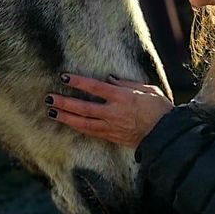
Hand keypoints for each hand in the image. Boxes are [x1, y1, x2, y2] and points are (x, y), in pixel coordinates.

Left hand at [45, 74, 173, 147]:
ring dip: (66, 117)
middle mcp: (114, 112)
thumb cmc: (160, 109)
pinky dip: (78, 127)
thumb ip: (126, 84)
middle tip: (49, 97)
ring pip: (83, 122)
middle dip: (64, 102)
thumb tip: (109, 79)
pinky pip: (91, 132)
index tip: (64, 77)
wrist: (166, 134)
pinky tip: (68, 123)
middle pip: (83, 107)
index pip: (95, 87)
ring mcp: (111, 126)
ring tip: (52, 111)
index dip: (78, 82)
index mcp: (123, 97)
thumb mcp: (147, 90)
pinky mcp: (112, 136)